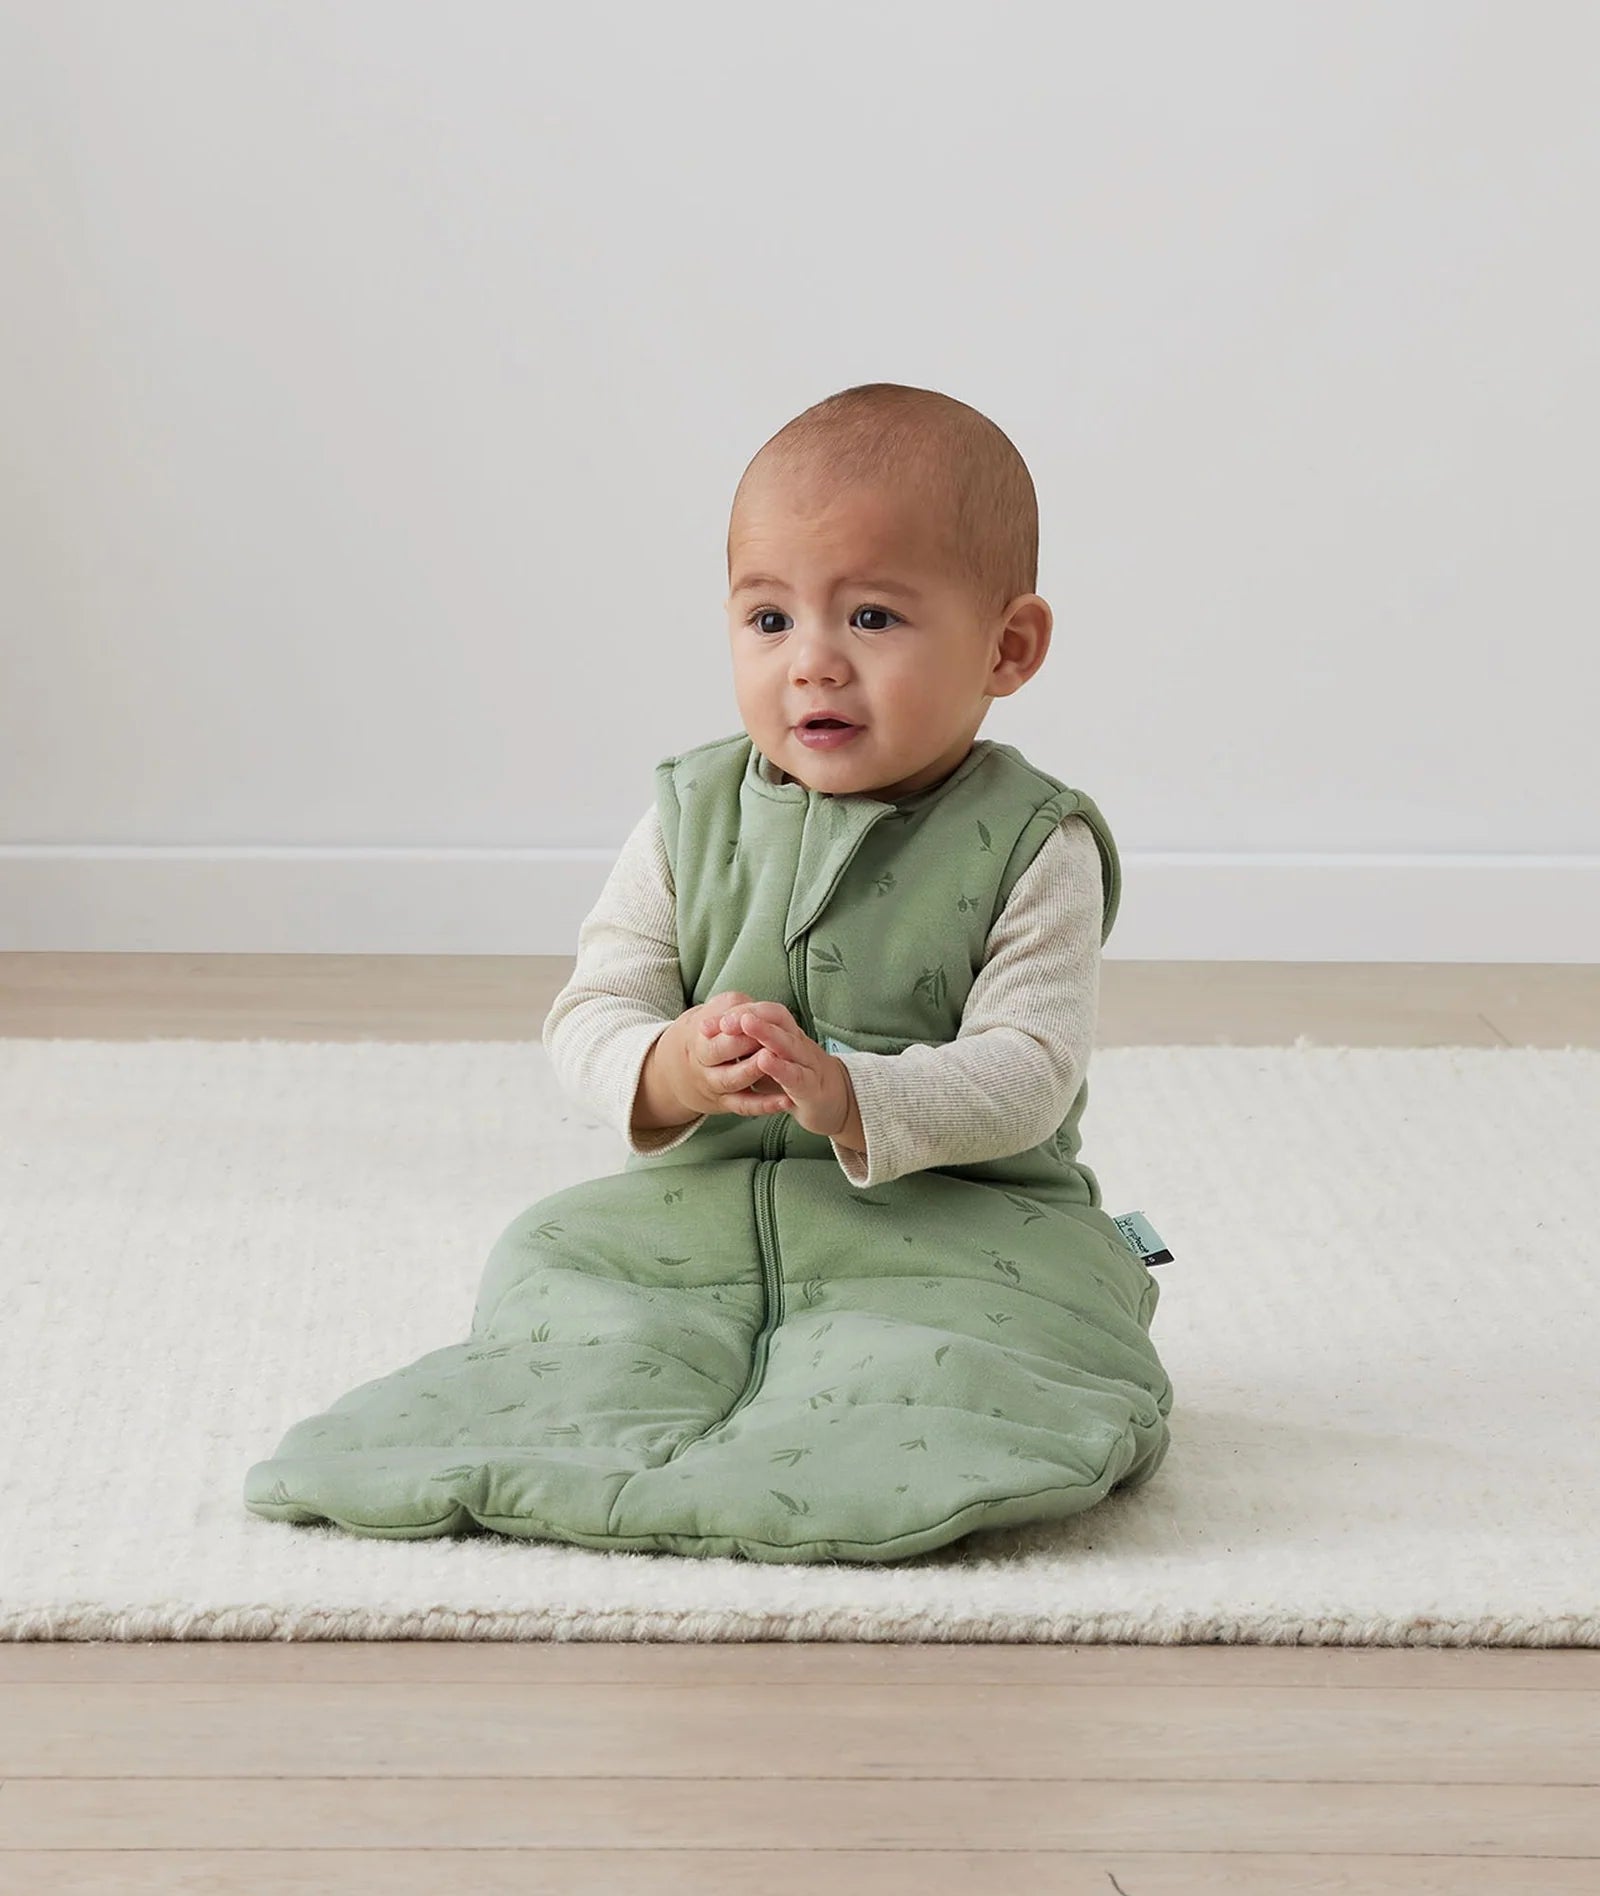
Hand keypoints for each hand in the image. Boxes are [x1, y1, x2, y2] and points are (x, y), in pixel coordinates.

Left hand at [702, 999, 855, 1141]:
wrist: (835, 1100)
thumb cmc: (795, 1076)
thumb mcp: (770, 1058)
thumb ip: (749, 1045)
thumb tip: (715, 1032)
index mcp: (785, 1033)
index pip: (764, 1012)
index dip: (739, 1012)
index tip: (711, 1021)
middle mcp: (797, 1043)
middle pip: (776, 1020)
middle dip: (749, 1016)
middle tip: (725, 1018)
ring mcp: (808, 1063)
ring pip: (787, 1044)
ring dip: (767, 1033)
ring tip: (746, 1024)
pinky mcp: (814, 1087)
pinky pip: (797, 1076)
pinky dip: (782, 1068)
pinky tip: (766, 1061)